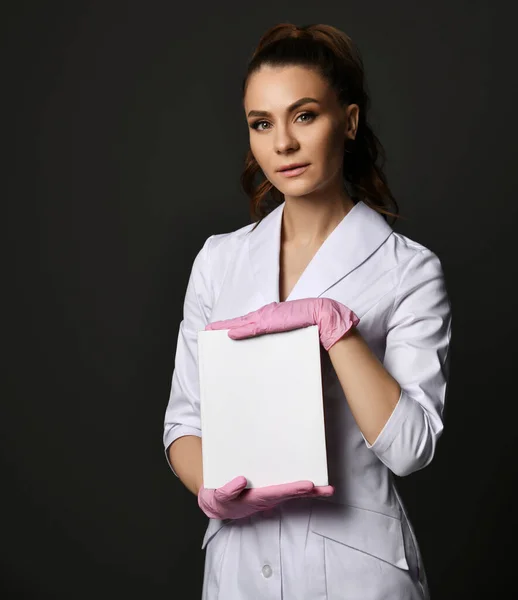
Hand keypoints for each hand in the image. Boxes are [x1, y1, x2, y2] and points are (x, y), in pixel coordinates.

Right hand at [198, 476, 334, 519]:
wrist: (215, 503)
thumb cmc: (218, 498)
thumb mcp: (217, 496)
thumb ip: (227, 491)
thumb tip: (241, 481)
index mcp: (253, 499)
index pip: (275, 493)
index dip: (291, 489)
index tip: (307, 485)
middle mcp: (264, 499)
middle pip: (288, 495)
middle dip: (307, 492)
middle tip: (326, 489)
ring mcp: (267, 497)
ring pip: (290, 494)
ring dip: (309, 492)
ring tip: (326, 488)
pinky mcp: (268, 492)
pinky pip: (285, 489)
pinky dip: (300, 489)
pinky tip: (312, 486)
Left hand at [206, 298, 359, 350]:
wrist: (328, 317)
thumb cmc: (315, 326)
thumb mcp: (293, 332)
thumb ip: (279, 335)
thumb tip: (266, 347)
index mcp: (273, 317)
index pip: (249, 322)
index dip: (234, 325)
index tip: (219, 331)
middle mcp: (269, 315)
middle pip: (242, 322)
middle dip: (224, 327)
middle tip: (207, 332)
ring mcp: (270, 317)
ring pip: (244, 323)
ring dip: (228, 328)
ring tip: (213, 333)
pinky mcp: (274, 320)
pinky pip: (254, 326)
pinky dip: (241, 329)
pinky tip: (230, 335)